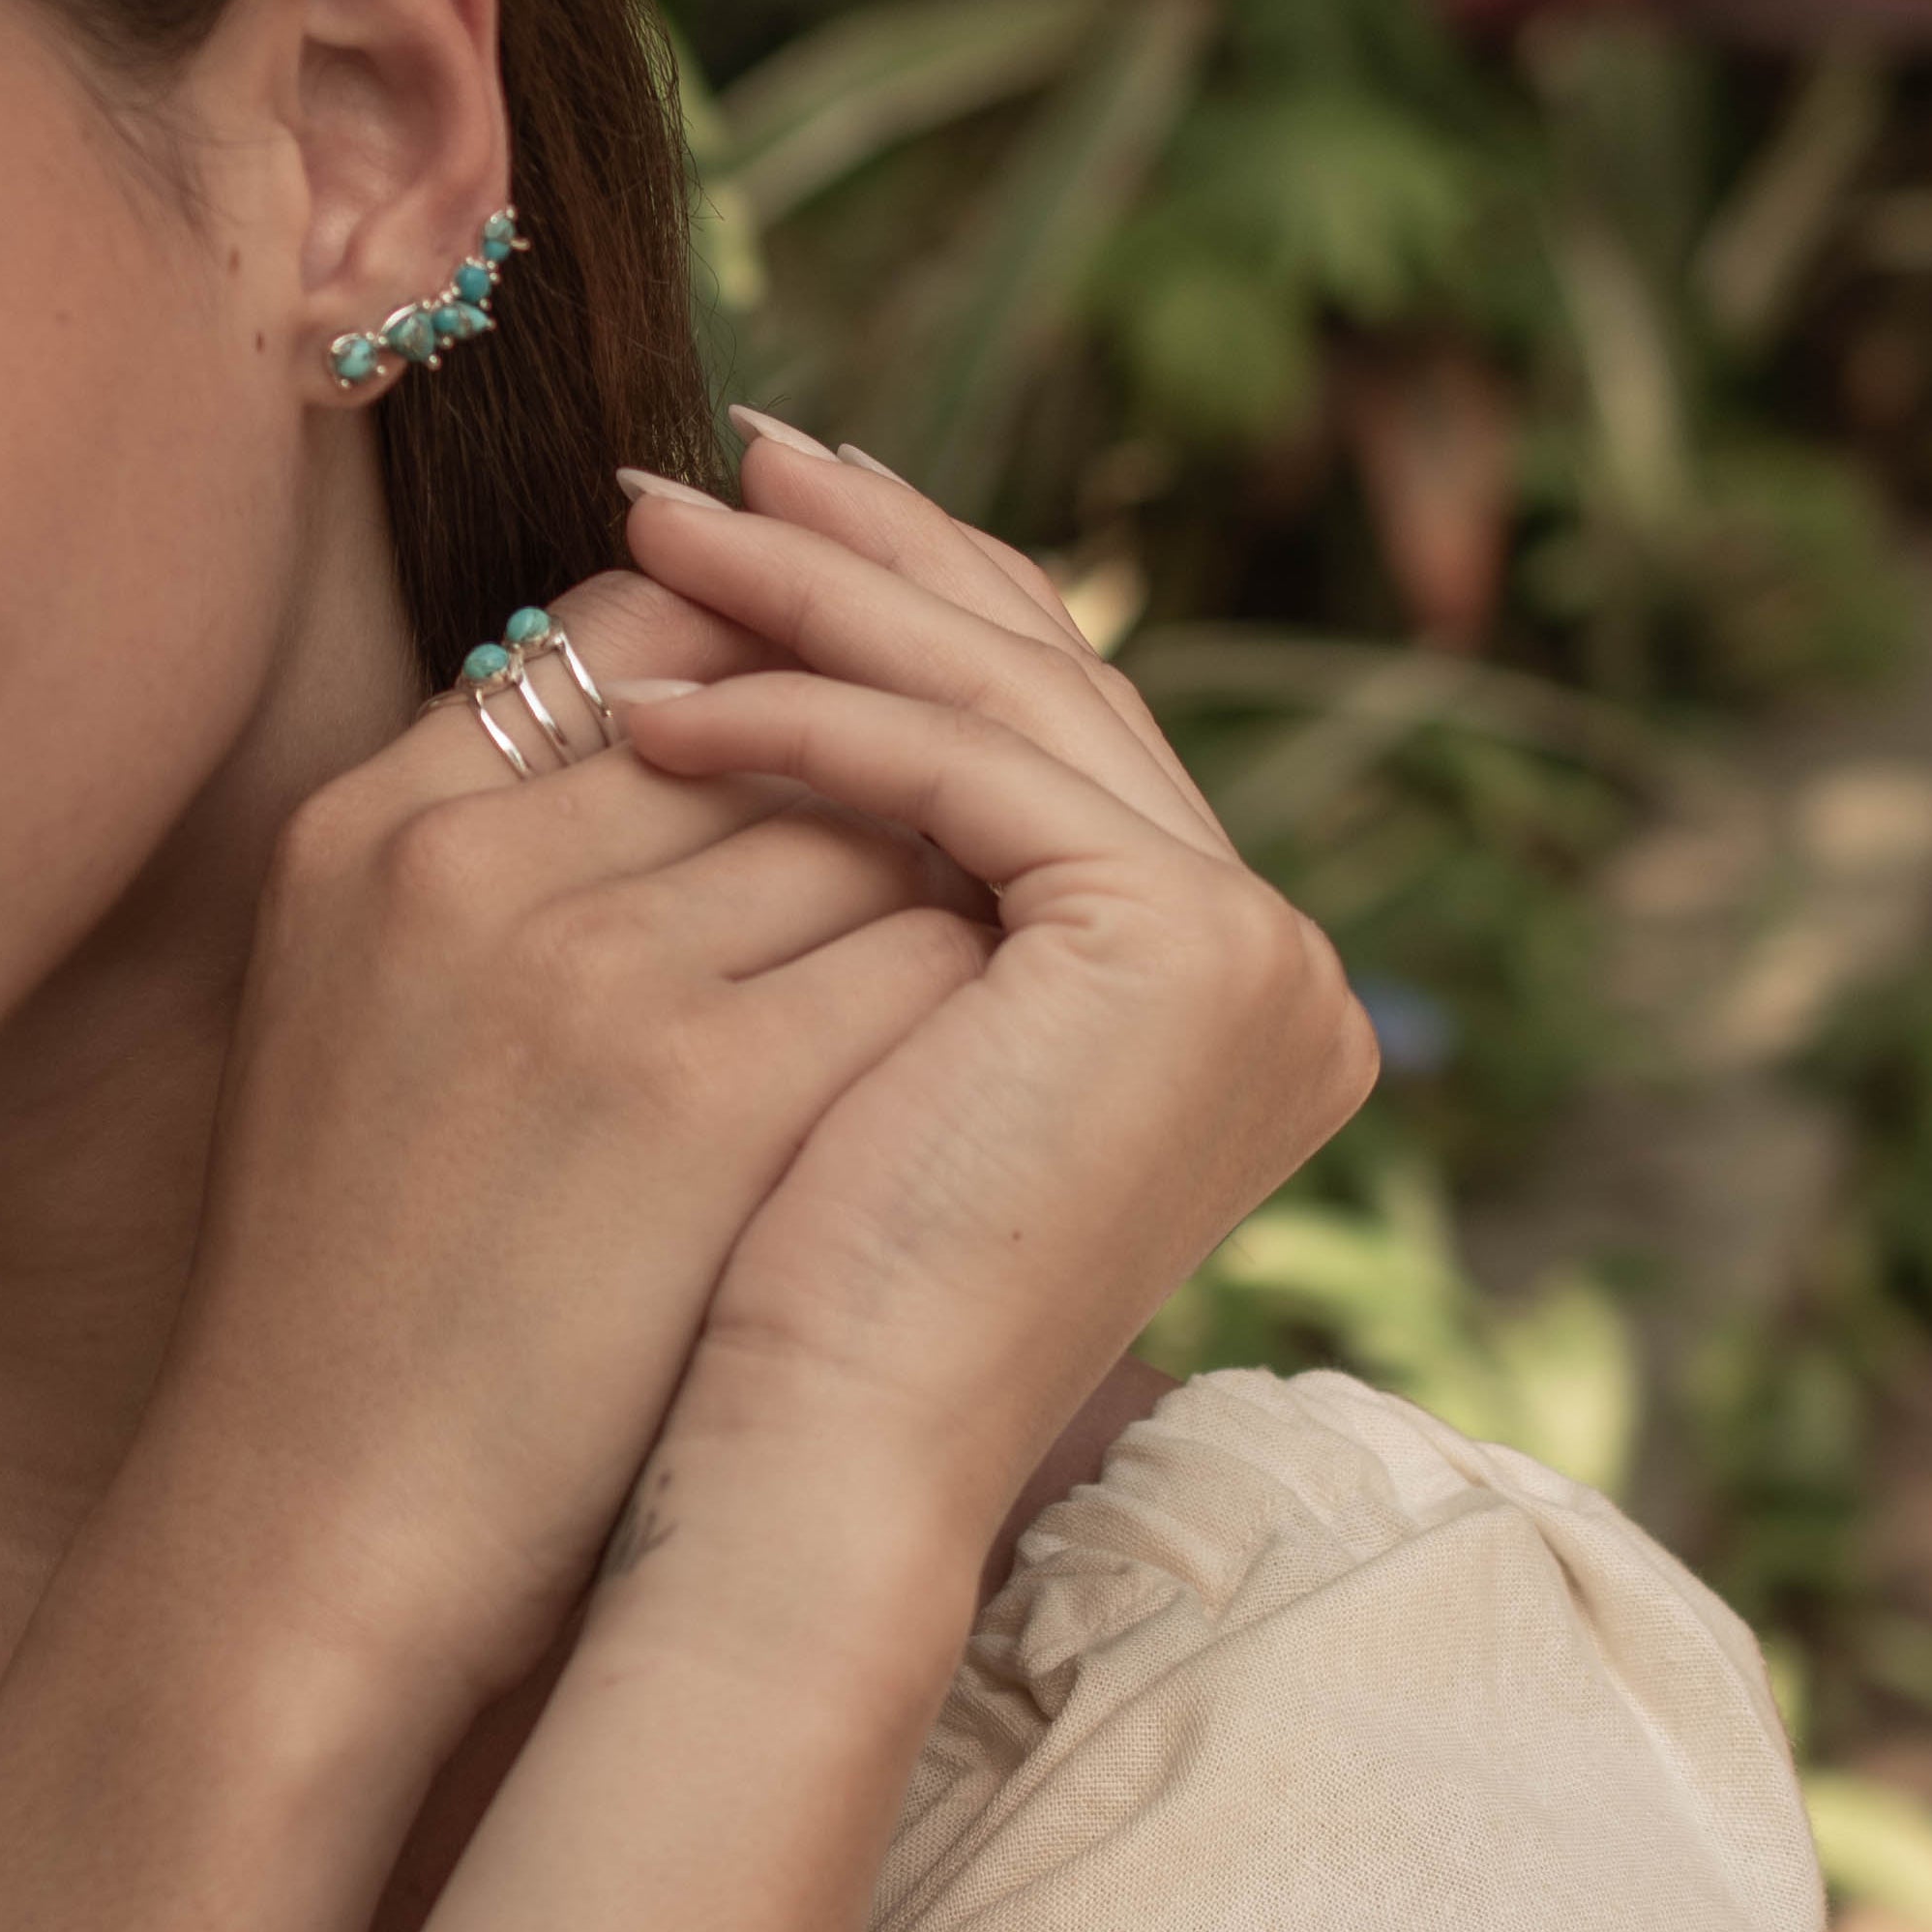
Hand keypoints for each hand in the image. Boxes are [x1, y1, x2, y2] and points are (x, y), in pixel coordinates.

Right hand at [150, 548, 990, 1726]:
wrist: (320, 1528)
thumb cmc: (370, 1289)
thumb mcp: (370, 1009)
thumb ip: (498, 860)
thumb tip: (703, 729)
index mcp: (365, 827)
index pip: (625, 630)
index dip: (760, 673)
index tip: (834, 755)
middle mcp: (462, 863)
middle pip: (764, 711)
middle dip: (869, 782)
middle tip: (958, 856)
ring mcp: (585, 971)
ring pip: (872, 822)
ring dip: (941, 888)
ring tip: (979, 977)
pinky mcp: (705, 1094)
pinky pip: (926, 957)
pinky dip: (974, 1008)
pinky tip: (979, 1080)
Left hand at [612, 438, 1375, 1565]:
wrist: (798, 1476)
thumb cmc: (775, 1293)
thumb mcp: (846, 1025)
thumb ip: (881, 871)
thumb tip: (759, 660)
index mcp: (1223, 989)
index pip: (1049, 740)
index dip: (903, 606)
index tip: (749, 515)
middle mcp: (1280, 971)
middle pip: (1045, 689)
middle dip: (868, 557)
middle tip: (712, 456)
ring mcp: (1257, 956)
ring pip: (1004, 703)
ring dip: (818, 593)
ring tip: (651, 516)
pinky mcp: (1188, 948)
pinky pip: (963, 773)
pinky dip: (804, 714)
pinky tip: (653, 695)